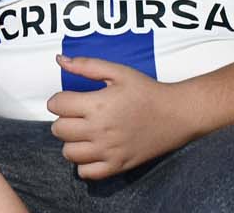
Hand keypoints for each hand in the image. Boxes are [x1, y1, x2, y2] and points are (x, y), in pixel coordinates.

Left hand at [47, 55, 194, 179]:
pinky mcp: (118, 166)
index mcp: (97, 105)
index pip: (57, 105)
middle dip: (63, 120)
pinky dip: (84, 164)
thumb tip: (59, 59)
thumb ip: (86, 65)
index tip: (67, 99)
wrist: (176, 114)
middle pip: (59, 130)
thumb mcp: (118, 72)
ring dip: (71, 142)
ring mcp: (108, 151)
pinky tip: (92, 151)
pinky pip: (87, 173)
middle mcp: (99, 130)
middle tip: (76, 115)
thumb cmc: (147, 91)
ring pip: (69, 153)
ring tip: (83, 133)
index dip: (58, 100)